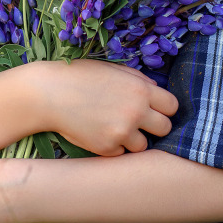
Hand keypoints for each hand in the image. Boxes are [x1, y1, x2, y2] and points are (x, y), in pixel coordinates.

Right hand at [32, 59, 177, 155]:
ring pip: (143, 145)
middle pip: (165, 128)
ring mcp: (122, 132)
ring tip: (113, 125)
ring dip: (133, 138)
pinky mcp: (107, 148)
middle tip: (136, 121)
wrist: (49, 93)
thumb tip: (157, 93)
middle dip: (153, 125)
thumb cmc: (81, 77)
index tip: (153, 109)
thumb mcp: (114, 70)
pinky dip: (113, 146)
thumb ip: (139, 81)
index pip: (172, 106)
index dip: (163, 108)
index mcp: (140, 90)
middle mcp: (136, 112)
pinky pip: (121, 152)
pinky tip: (98, 132)